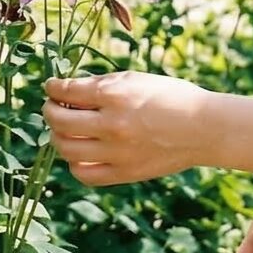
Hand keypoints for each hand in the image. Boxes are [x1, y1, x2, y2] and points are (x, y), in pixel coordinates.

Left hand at [42, 71, 212, 184]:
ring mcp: (117, 152)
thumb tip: (69, 90)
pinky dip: (74, 163)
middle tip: (53, 107)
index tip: (51, 87)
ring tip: (64, 129)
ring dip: (57, 136)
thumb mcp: (136, 79)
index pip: (67, 91)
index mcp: (115, 95)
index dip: (53, 87)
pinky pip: (84, 173)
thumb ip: (101, 84)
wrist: (203, 128)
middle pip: (60, 121)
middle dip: (49, 110)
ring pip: (66, 148)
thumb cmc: (171, 97)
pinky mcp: (124, 173)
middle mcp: (112, 124)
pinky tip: (80, 152)